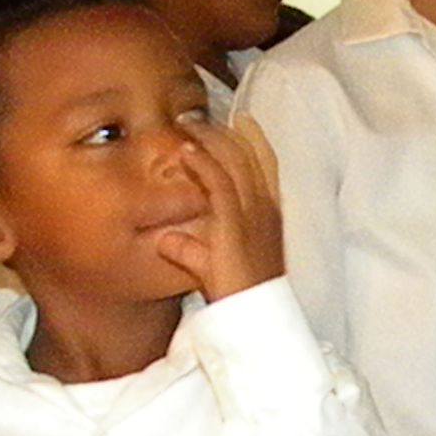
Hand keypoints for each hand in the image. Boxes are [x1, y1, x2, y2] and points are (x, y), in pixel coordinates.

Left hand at [154, 114, 284, 300]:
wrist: (253, 318)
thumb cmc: (238, 296)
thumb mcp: (217, 267)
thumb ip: (195, 250)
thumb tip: (166, 240)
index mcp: (269, 215)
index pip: (267, 165)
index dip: (252, 139)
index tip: (236, 121)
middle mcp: (266, 209)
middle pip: (252, 155)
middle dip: (226, 131)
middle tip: (199, 117)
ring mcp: (253, 215)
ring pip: (236, 163)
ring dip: (211, 139)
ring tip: (187, 125)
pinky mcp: (235, 226)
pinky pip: (220, 186)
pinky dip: (203, 165)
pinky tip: (186, 152)